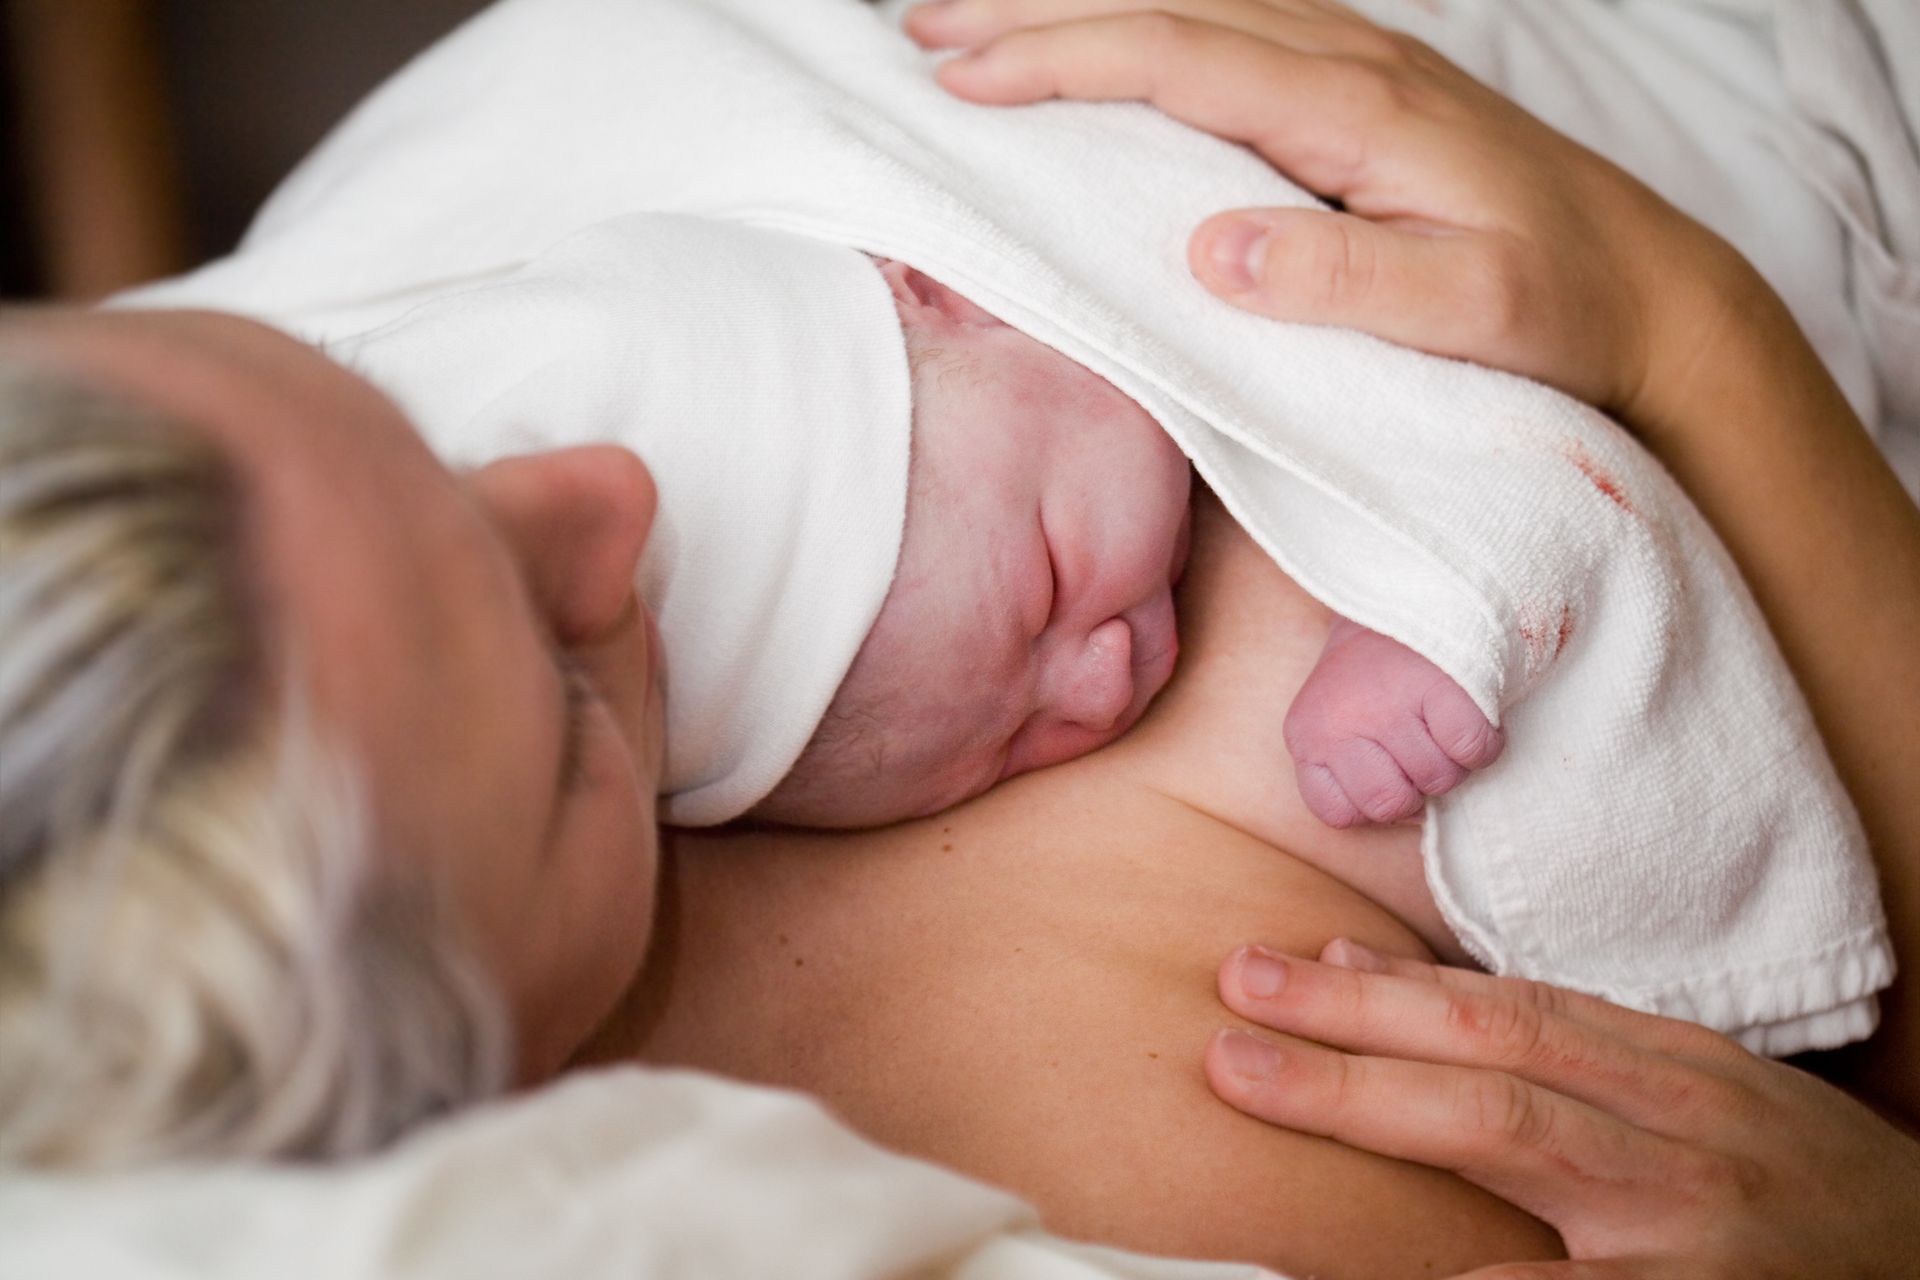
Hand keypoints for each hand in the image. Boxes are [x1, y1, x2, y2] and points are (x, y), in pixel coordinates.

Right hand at [906, 0, 1753, 436]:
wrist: (1652, 290)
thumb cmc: (1561, 310)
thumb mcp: (1473, 312)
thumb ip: (1348, 275)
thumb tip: (1208, 246)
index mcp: (1359, 109)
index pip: (1179, 57)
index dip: (1062, 61)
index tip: (962, 80)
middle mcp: (1352, 60)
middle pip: (1166, 3)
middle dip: (1035, 8)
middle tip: (919, 24)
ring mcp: (1358, 62)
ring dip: (1078, 2)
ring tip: (976, 14)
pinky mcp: (1361, 86)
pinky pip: (1228, 23)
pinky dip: (1142, 18)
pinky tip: (1105, 30)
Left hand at [1204, 939, 1919, 1277]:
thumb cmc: (1795, 1184)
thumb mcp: (1689, 1093)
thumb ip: (1547, 1041)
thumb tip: (1371, 977)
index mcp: (1672, 1068)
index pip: (1511, 1008)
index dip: (1389, 985)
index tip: (1286, 966)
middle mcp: (1674, 1130)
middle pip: (1492, 1055)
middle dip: (1352, 1025)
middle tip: (1236, 1000)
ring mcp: (1680, 1225)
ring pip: (1511, 1135)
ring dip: (1367, 1103)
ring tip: (1254, 1082)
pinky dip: (1452, 1275)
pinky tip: (1355, 1264)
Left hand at [1285, 617, 1501, 826]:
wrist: (1407, 588)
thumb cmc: (1376, 665)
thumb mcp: (1337, 714)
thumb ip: (1351, 767)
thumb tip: (1406, 818)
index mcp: (1306, 734)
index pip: (1338, 814)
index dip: (1371, 799)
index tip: (1384, 765)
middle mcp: (1339, 724)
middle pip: (1392, 806)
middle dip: (1416, 784)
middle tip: (1419, 737)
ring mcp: (1388, 707)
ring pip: (1439, 780)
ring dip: (1453, 758)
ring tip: (1439, 714)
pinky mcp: (1440, 690)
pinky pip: (1473, 752)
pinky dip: (1485, 741)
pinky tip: (1469, 710)